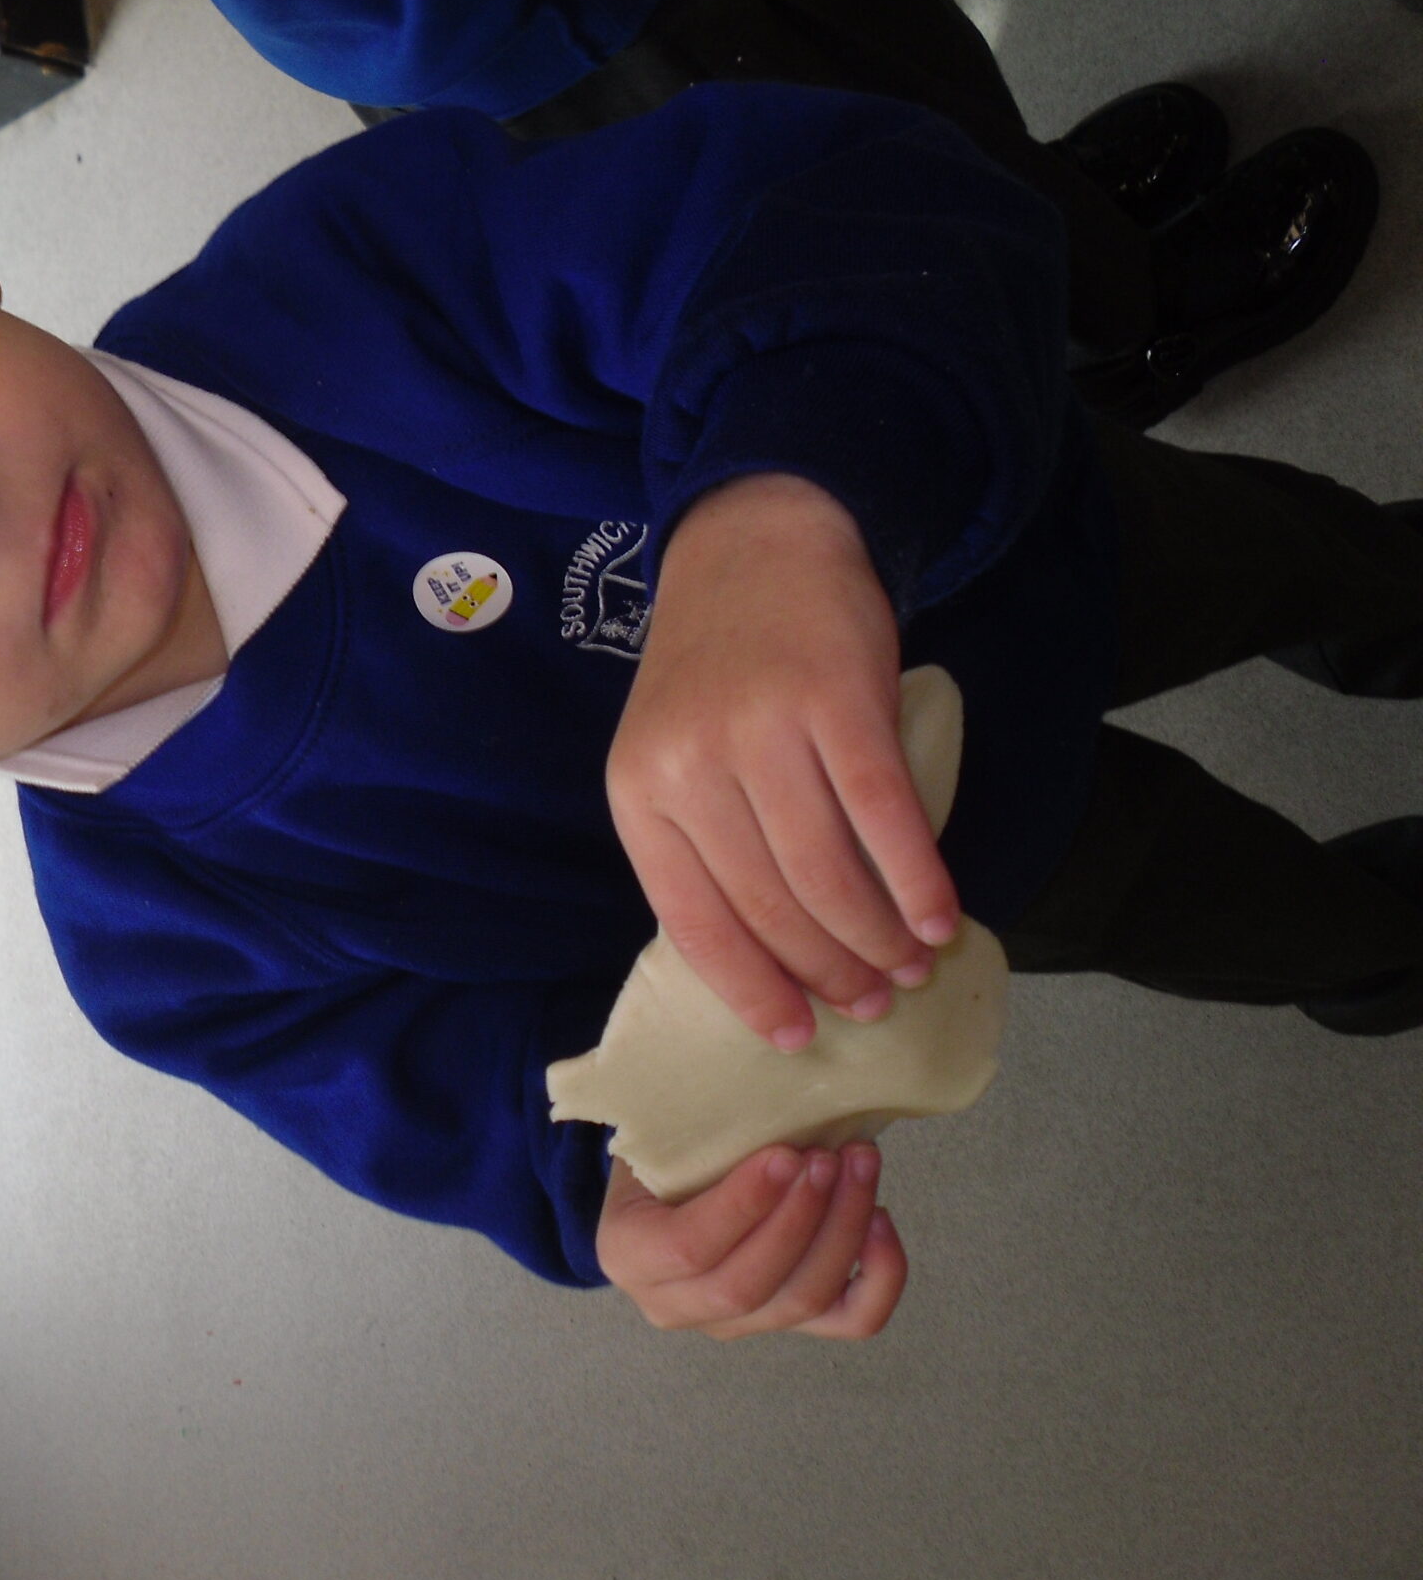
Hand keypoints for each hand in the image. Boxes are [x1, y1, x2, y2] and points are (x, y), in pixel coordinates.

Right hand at [596, 1143, 905, 1338]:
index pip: (689, 1248)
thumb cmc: (663, 1150)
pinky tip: (882, 1218)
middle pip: (750, 1285)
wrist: (667, 1190)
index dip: (744, 1205)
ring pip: (803, 1301)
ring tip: (859, 1166)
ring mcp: (737, 1324)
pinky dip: (881, 1276)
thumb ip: (682, 1127)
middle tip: (831, 1157)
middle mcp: (676, 1306)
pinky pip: (851, 1320)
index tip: (786, 1154)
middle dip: (802, 1217)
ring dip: (843, 1230)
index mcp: (628, 1256)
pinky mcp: (791, 1322)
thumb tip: (750, 1084)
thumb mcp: (651, 1133)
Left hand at [608, 473, 960, 1051]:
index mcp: (639, 795)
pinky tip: (941, 916)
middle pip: (769, 906)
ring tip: (912, 966)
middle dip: (829, 970)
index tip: (796, 1036)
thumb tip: (768, 953)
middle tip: (874, 1003)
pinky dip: (917, 878)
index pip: (693, 923)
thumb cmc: (720, 667)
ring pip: (828, 872)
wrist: (754, 544)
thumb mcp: (676, 754)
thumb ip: (706, 840)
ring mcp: (760, 733)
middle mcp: (689, 769)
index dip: (751, 989)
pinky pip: (883, 815)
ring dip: (879, 936)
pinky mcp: (834, 703)